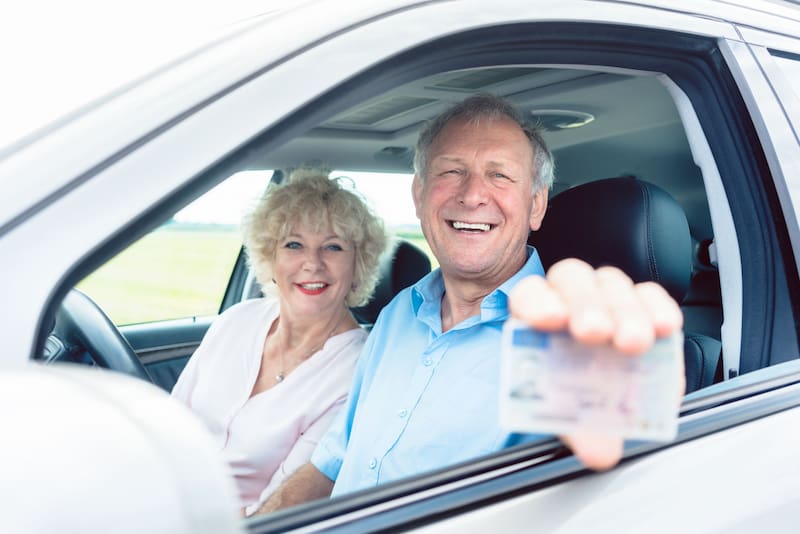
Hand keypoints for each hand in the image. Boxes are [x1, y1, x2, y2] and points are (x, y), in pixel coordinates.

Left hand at [508, 258, 684, 469]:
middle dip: (585, 304)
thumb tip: (602, 453)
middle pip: (572, 280)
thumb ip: (580, 428)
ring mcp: (604, 296)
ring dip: (624, 310)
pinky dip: (658, 308)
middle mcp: (566, 298)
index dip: (537, 303)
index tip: (550, 320)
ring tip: (634, 342)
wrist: (600, 399)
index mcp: (534, 318)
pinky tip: (663, 328)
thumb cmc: (573, 396)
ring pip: (611, 284)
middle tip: (595, 332)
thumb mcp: (569, 415)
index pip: (528, 296)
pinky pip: (650, 294)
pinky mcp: (642, 302)